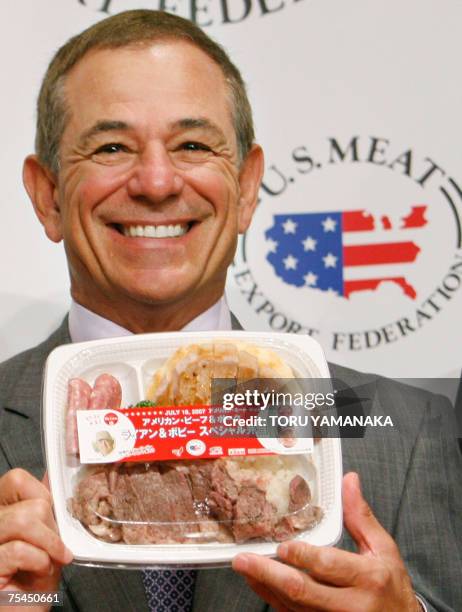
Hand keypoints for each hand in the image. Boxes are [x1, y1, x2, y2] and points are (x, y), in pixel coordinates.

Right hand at [0, 469, 72, 609]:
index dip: (41, 495)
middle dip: (50, 528)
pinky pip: (18, 550)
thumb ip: (43, 509)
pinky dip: (38, 562)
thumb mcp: (46, 540)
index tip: (51, 519)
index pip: (16, 479)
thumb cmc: (33, 583)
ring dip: (47, 545)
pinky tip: (36, 573)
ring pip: (23, 521)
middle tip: (53, 549)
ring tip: (48, 563)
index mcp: (1, 512)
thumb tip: (50, 475)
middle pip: (27, 502)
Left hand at [232, 472, 420, 610]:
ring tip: (244, 568)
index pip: (328, 566)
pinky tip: (259, 584)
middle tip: (244, 559)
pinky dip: (273, 599)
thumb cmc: (391, 588)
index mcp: (367, 578)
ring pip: (293, 607)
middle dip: (269, 574)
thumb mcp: (383, 550)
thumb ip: (360, 517)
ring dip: (265, 586)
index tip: (282, 547)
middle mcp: (350, 605)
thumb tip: (348, 481)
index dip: (302, 557)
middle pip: (303, 591)